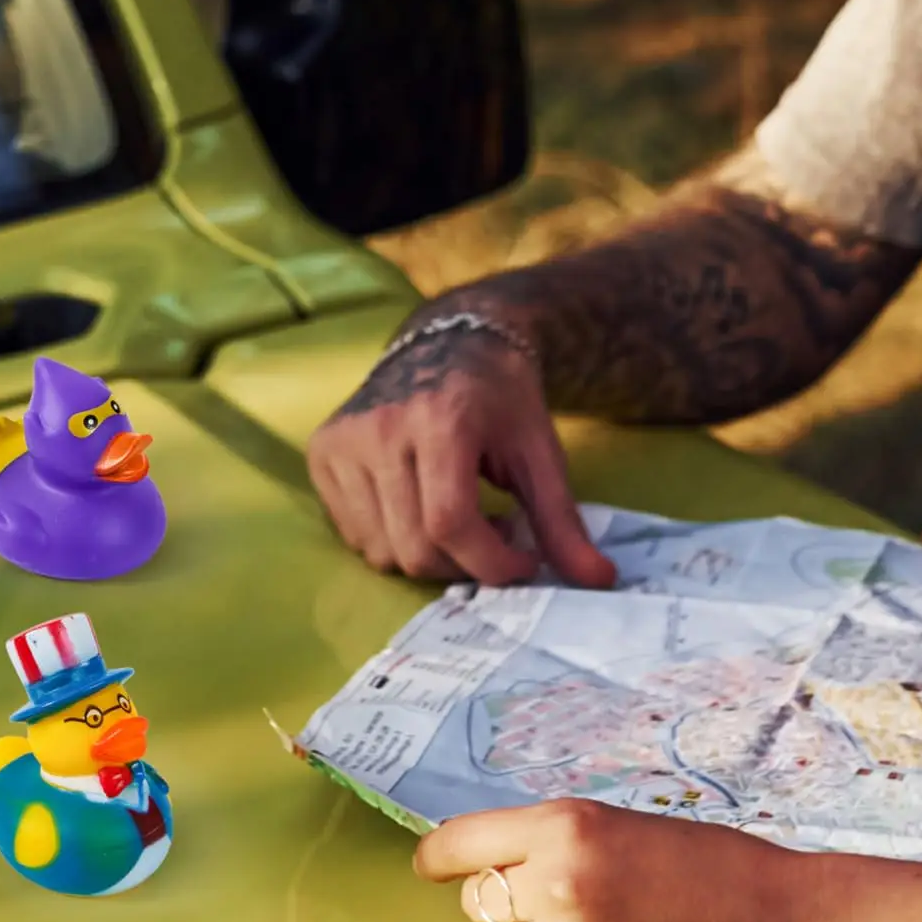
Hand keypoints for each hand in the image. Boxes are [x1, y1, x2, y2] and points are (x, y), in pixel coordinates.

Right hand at [308, 317, 614, 588]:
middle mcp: (380, 428)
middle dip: (464, 563)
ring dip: (426, 555)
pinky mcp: (321, 451)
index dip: (492, 562)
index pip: (451, 523)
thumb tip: (600, 582)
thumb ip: (561, 519)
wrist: (450, 339)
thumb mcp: (540, 449)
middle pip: (414, 547)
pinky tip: (419, 506)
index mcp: (439, 419)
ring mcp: (343, 440)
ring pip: (380, 551)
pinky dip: (391, 539)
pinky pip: (353, 535)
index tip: (524, 561)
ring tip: (458, 517)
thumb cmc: (501, 395)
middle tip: (496, 535)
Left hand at [416, 799, 797, 921]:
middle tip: (568, 900)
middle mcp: (554, 882)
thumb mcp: (627, 828)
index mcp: (565, 825)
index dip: (437, 858)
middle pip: (479, 898)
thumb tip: (491, 866)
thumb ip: (558, 843)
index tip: (428, 867)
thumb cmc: (713, 868)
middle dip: (508, 898)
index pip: (460, 843)